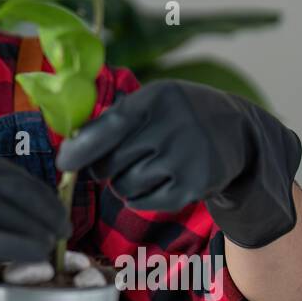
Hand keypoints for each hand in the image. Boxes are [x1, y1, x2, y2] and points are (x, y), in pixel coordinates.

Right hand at [0, 140, 69, 300]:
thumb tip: (17, 205)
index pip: (12, 174)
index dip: (40, 196)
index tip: (56, 212)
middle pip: (16, 194)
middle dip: (45, 216)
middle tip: (62, 233)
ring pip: (10, 219)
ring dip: (36, 236)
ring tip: (50, 249)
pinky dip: (20, 251)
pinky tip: (34, 258)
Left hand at [54, 79, 301, 248]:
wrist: (237, 132)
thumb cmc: (177, 116)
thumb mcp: (152, 101)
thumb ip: (114, 119)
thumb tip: (73, 147)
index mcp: (157, 98)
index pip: (109, 128)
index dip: (81, 149)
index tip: (65, 163)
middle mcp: (173, 126)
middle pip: (111, 163)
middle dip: (103, 168)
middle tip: (112, 164)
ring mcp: (186, 157)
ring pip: (125, 186)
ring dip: (122, 184)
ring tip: (140, 170)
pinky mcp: (195, 184)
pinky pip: (144, 202)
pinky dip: (138, 199)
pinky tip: (151, 185)